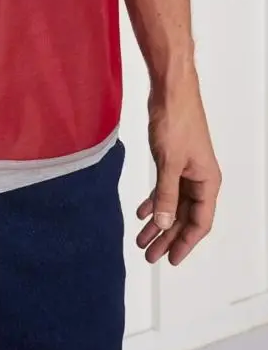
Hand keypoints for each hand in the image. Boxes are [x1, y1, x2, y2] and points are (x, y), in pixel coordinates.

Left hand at [136, 79, 220, 265]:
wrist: (170, 90)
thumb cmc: (177, 121)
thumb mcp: (169, 162)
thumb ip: (167, 195)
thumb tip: (165, 225)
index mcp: (207, 181)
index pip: (199, 222)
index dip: (185, 243)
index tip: (171, 259)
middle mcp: (199, 178)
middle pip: (184, 216)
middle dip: (167, 237)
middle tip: (149, 255)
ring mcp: (186, 169)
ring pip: (173, 204)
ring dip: (158, 221)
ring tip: (142, 239)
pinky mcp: (173, 159)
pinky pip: (165, 188)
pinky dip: (155, 201)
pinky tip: (142, 212)